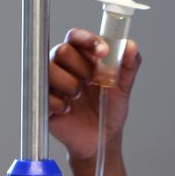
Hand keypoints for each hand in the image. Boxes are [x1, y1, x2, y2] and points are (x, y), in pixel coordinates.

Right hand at [48, 28, 142, 160]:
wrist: (101, 139)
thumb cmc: (109, 110)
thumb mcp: (123, 87)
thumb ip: (128, 65)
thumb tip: (131, 45)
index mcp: (82, 57)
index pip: (76, 36)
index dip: (88, 40)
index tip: (103, 52)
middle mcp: (64, 66)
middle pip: (62, 50)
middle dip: (81, 67)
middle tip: (92, 81)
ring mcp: (51, 83)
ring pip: (50, 69)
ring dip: (70, 84)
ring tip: (79, 96)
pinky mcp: (43, 101)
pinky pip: (44, 94)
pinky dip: (59, 103)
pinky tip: (68, 110)